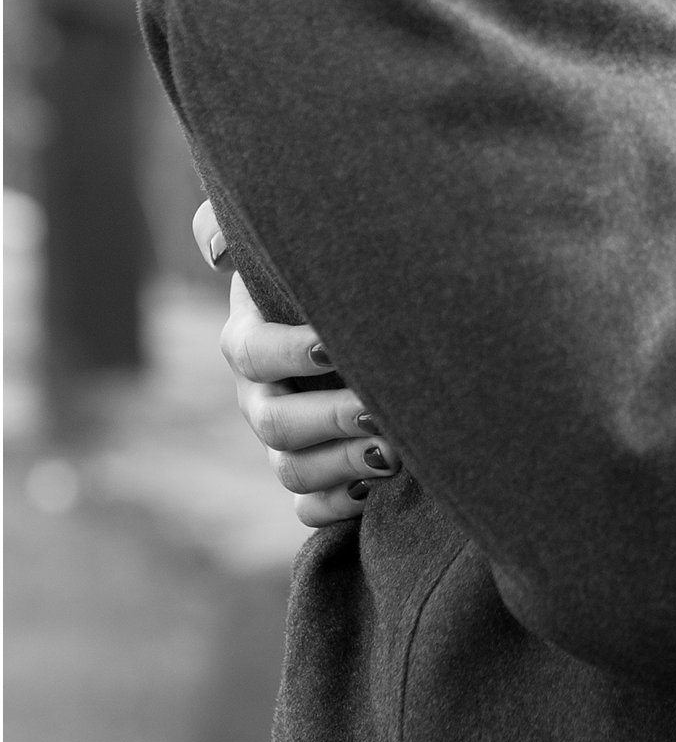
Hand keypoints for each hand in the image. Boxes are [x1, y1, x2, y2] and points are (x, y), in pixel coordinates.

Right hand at [217, 263, 401, 529]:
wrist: (378, 320)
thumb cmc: (336, 273)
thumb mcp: (295, 245)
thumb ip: (243, 230)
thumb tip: (215, 249)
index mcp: (252, 340)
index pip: (252, 352)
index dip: (287, 352)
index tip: (332, 343)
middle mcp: (262, 396)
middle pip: (274, 423)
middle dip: (329, 418)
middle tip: (380, 410)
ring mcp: (286, 441)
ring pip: (291, 470)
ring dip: (340, 466)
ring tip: (395, 452)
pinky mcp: (315, 477)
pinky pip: (308, 510)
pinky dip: (334, 508)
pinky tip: (371, 494)